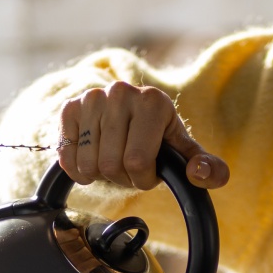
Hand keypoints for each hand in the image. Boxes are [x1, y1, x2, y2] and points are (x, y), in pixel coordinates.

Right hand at [57, 81, 229, 190]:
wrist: (128, 116)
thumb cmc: (158, 139)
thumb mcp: (183, 152)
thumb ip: (205, 167)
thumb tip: (202, 174)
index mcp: (154, 102)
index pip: (137, 162)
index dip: (142, 179)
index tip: (148, 172)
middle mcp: (121, 92)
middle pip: (110, 165)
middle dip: (121, 179)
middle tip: (128, 169)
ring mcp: (93, 97)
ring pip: (88, 164)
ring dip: (100, 175)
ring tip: (112, 161)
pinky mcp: (70, 106)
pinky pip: (67, 155)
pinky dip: (77, 170)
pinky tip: (90, 161)